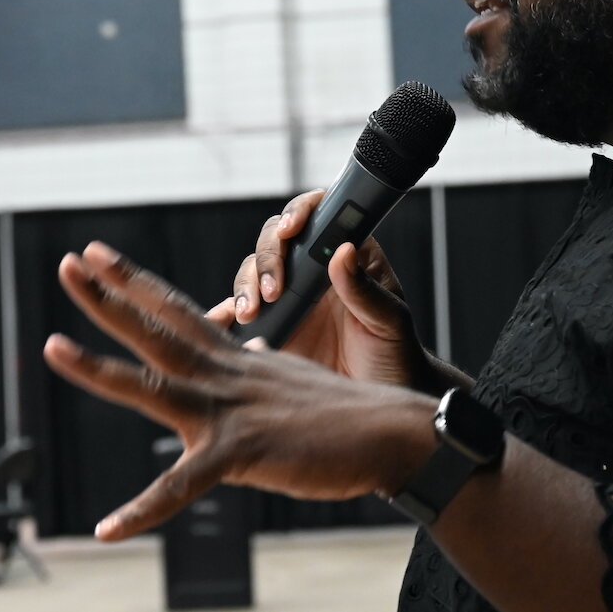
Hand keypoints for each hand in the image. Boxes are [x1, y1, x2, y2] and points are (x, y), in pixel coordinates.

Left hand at [44, 242, 435, 539]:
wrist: (391, 434)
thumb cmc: (346, 416)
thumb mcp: (290, 384)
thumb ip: (260, 370)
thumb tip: (250, 354)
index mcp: (235, 360)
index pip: (176, 310)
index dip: (134, 282)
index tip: (99, 256)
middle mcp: (226, 374)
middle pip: (156, 328)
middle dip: (107, 296)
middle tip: (68, 264)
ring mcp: (230, 411)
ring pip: (153, 384)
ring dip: (98, 368)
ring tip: (51, 347)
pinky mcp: (242, 453)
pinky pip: (182, 487)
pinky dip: (143, 511)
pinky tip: (107, 529)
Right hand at [205, 191, 428, 387]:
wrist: (379, 398)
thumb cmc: (396, 356)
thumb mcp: (390, 324)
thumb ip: (366, 292)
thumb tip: (343, 251)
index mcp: (348, 257)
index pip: (320, 215)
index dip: (301, 213)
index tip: (292, 230)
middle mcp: (314, 270)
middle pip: (277, 240)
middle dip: (268, 258)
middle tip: (273, 291)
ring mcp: (289, 297)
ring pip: (252, 272)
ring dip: (245, 286)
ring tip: (250, 314)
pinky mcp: (270, 327)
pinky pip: (237, 312)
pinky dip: (223, 314)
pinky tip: (217, 324)